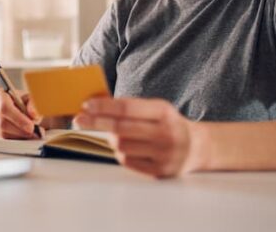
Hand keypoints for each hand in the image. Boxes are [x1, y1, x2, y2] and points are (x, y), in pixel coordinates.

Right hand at [0, 88, 42, 138]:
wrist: (23, 107)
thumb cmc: (24, 101)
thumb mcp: (31, 98)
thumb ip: (33, 104)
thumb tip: (33, 114)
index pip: (4, 107)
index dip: (18, 118)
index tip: (30, 125)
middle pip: (2, 122)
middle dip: (20, 129)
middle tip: (33, 131)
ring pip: (3, 132)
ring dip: (19, 135)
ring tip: (31, 133)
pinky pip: (4, 138)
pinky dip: (16, 138)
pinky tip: (25, 134)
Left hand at [74, 97, 201, 177]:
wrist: (196, 147)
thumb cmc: (167, 123)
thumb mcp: (155, 108)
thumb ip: (130, 107)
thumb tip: (95, 104)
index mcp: (163, 111)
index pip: (127, 108)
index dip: (103, 106)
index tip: (86, 105)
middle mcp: (165, 132)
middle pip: (121, 128)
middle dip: (96, 122)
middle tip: (79, 119)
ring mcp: (164, 154)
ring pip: (121, 146)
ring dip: (111, 139)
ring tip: (114, 134)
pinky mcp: (160, 171)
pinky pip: (128, 162)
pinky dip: (121, 153)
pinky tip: (126, 148)